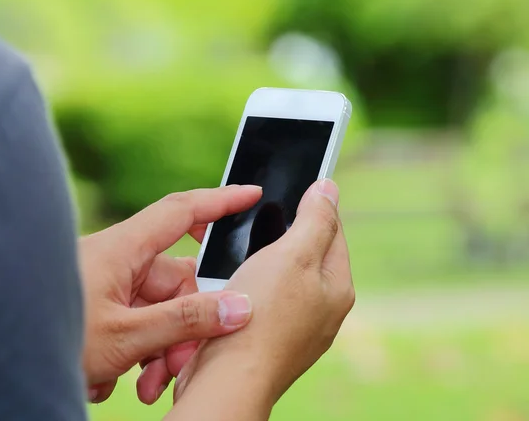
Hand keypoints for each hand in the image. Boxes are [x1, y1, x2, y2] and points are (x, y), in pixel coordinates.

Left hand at [79, 185, 261, 403]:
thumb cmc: (46, 335)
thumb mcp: (124, 336)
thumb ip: (184, 322)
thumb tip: (238, 308)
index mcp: (123, 250)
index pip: (181, 212)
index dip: (220, 201)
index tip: (251, 194)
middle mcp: (118, 264)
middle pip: (176, 284)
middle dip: (185, 328)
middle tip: (178, 368)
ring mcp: (108, 288)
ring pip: (158, 312)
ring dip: (161, 351)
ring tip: (146, 387)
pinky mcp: (99, 311)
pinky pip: (135, 325)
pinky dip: (136, 354)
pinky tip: (113, 382)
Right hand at [170, 180, 353, 418]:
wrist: (228, 378)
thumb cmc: (261, 315)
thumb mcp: (293, 254)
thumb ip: (315, 220)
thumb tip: (329, 188)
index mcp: (337, 288)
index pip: (334, 231)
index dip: (314, 205)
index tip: (294, 188)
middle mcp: (323, 310)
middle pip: (308, 255)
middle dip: (285, 235)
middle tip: (261, 222)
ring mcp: (297, 328)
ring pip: (283, 278)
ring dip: (264, 261)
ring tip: (244, 253)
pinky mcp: (270, 339)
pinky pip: (264, 300)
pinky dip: (251, 287)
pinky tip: (235, 286)